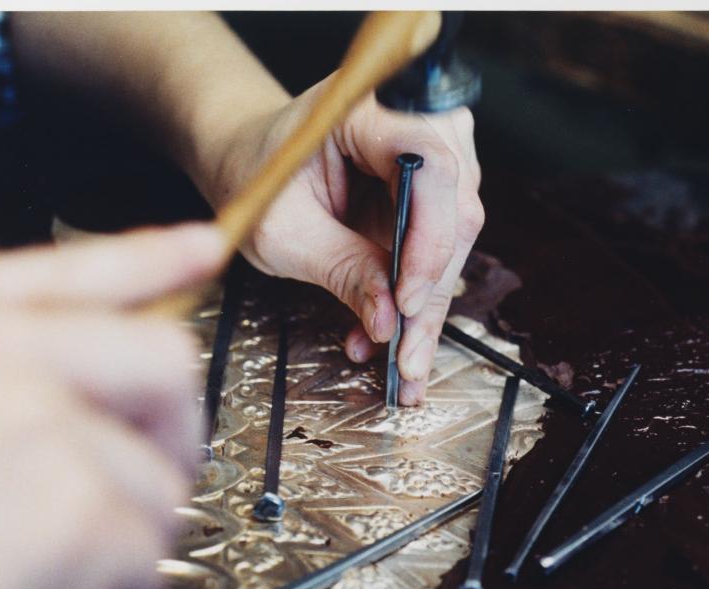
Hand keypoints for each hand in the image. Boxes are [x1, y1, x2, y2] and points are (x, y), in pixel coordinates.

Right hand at [0, 224, 222, 588]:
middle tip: (116, 499)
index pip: (61, 275)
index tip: (195, 247)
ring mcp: (21, 415)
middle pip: (162, 364)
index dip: (140, 261)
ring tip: (22, 588)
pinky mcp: (64, 504)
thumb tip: (79, 382)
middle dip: (161, 443)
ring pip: (158, 477)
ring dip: (110, 553)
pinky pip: (142, 556)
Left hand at [202, 78, 484, 404]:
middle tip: (407, 358)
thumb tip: (388, 319)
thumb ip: (339, 267)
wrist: (252, 159)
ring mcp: (436, 154)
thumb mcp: (283, 229)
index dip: (428, 240)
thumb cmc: (259, 175)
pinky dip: (419, 298)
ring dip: (428, 306)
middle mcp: (418, 122)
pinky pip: (441, 249)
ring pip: (455, 238)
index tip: (407, 304)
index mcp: (371, 109)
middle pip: (452, 211)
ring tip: (398, 359)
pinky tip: (393, 336)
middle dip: (430, 295)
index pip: (430, 167)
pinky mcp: (435, 191)